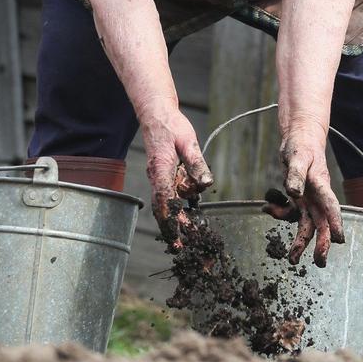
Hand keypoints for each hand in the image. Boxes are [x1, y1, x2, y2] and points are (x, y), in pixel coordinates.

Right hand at [144, 111, 212, 249]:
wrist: (156, 114)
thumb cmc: (172, 126)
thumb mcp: (189, 141)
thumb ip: (196, 163)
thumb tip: (206, 183)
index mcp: (162, 169)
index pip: (164, 199)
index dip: (170, 220)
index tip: (176, 236)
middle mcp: (158, 177)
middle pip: (166, 208)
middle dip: (174, 229)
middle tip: (183, 248)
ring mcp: (160, 177)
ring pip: (170, 203)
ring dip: (180, 220)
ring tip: (194, 238)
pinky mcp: (165, 176)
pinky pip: (172, 194)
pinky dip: (180, 206)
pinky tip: (192, 214)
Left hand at [262, 131, 343, 266]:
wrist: (300, 138)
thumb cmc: (301, 145)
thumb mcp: (297, 156)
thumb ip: (296, 175)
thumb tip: (294, 193)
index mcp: (321, 186)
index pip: (331, 206)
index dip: (335, 223)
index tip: (338, 240)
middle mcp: (317, 196)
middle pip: (322, 222)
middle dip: (321, 243)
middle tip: (319, 263)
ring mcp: (309, 199)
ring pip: (307, 224)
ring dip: (301, 241)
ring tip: (292, 258)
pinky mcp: (299, 198)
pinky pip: (291, 213)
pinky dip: (279, 213)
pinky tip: (268, 208)